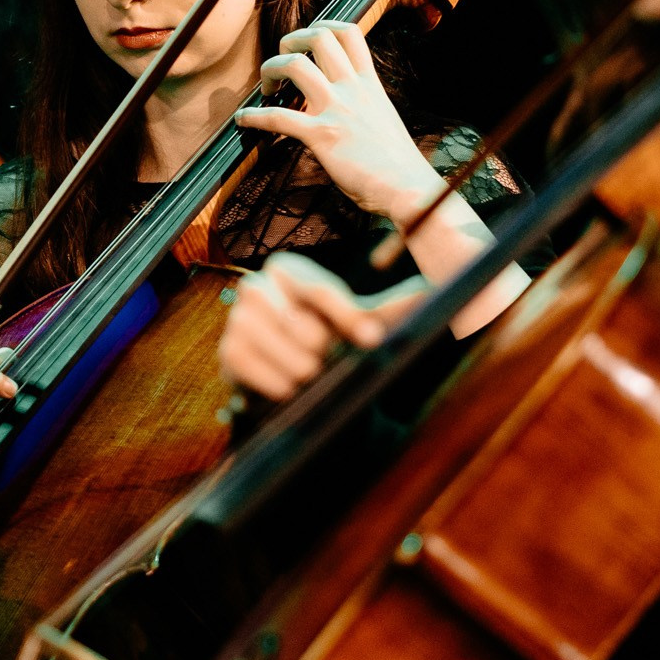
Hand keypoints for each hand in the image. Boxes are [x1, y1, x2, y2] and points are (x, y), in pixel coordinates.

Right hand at [217, 254, 428, 402]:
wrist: (300, 381)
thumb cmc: (334, 342)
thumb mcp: (364, 324)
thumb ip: (393, 308)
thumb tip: (431, 292)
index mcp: (290, 271)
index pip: (318, 288)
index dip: (346, 316)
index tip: (371, 340)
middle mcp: (257, 287)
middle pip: (286, 312)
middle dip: (314, 341)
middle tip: (328, 358)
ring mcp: (237, 320)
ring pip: (260, 334)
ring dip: (293, 361)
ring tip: (311, 374)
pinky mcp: (227, 352)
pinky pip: (242, 361)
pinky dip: (271, 378)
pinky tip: (291, 389)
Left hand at [233, 20, 441, 221]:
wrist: (408, 188)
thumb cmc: (398, 164)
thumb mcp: (384, 120)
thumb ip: (363, 106)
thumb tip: (345, 109)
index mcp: (370, 84)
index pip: (349, 33)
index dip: (322, 26)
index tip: (307, 40)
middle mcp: (353, 89)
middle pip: (319, 36)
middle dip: (292, 40)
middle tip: (283, 59)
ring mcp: (337, 109)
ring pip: (295, 65)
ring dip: (271, 69)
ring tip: (266, 87)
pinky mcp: (322, 136)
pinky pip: (278, 117)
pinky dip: (254, 117)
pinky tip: (244, 121)